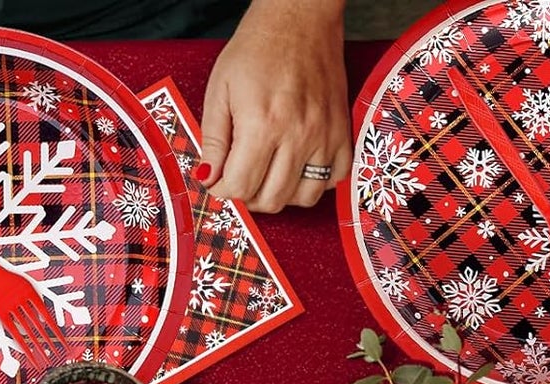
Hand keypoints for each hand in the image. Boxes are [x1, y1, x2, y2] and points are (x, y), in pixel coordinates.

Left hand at [200, 0, 349, 212]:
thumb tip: (207, 179)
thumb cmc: (256, 49)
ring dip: (281, 194)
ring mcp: (325, 133)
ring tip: (268, 174)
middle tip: (240, 178)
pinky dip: (316, 182)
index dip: (222, 191)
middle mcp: (298, 133)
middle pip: (271, 199)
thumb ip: (212, 141)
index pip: (240, 188)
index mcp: (263, 124)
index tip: (218, 181)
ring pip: (303, 196)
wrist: (300, 15)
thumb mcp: (219, 92)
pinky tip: (298, 166)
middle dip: (248, 197)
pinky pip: (335, 177)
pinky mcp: (342, 128)